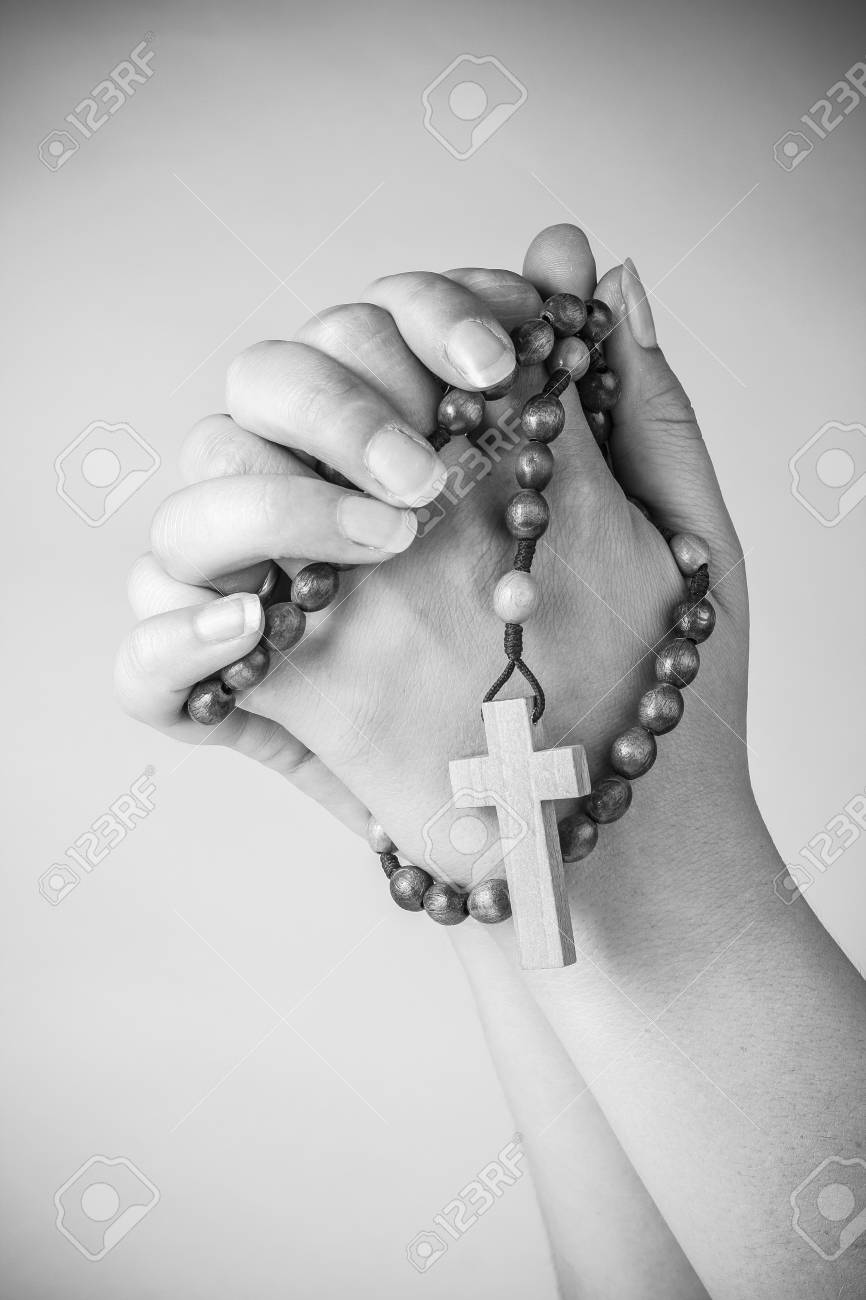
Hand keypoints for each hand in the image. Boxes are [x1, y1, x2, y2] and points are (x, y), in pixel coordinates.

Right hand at [116, 224, 747, 886]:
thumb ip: (628, 397)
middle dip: (342, 402)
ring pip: (194, 500)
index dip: (430, 314)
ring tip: (382, 547)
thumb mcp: (669, 537)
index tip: (506, 362)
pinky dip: (169, 645)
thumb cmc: (650, 681)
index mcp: (430, 449)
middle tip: (428, 474)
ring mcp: (283, 598)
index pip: (382, 324)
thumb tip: (579, 253)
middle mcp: (339, 503)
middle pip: (267, 382)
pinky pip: (145, 665)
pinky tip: (249, 636)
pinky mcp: (251, 700)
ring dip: (267, 502)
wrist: (622, 829)